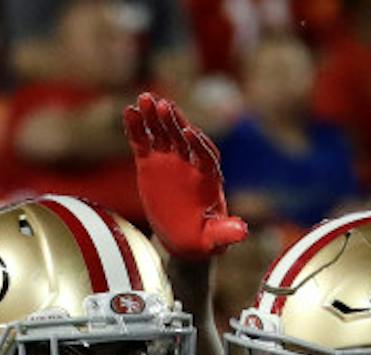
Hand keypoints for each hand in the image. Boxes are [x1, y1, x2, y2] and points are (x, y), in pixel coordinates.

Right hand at [123, 92, 247, 260]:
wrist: (184, 236)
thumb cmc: (203, 238)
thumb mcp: (214, 239)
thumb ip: (226, 233)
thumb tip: (242, 231)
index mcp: (209, 177)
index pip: (206, 156)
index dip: (199, 145)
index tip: (190, 132)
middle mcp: (190, 163)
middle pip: (183, 137)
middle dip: (174, 122)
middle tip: (162, 105)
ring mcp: (170, 160)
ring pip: (163, 133)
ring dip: (154, 116)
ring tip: (143, 99)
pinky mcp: (151, 163)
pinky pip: (144, 142)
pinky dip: (136, 128)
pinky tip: (129, 112)